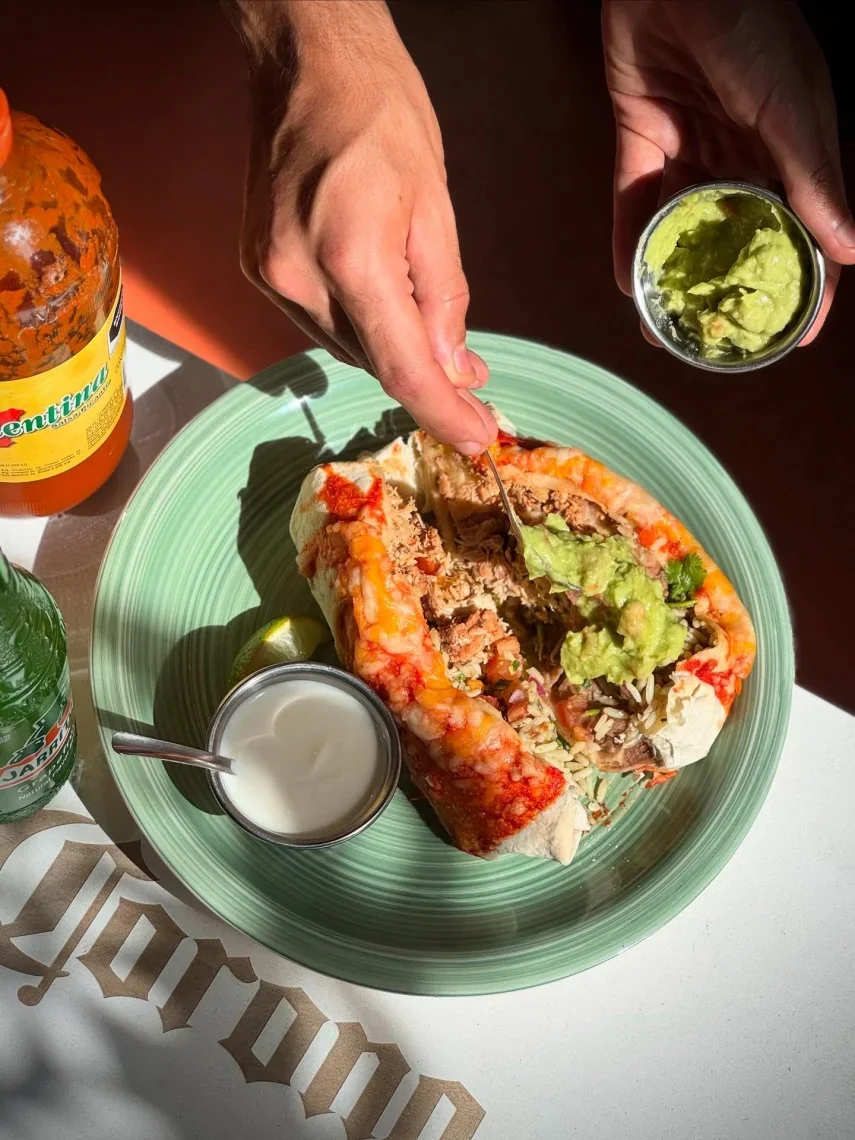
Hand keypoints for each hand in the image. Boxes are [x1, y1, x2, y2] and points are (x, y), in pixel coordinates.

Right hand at [227, 0, 495, 452]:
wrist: (305, 62)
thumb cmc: (382, 114)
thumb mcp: (437, 206)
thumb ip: (444, 299)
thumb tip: (456, 371)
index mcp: (352, 257)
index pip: (402, 368)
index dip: (442, 413)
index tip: (476, 438)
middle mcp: (299, 278)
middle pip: (372, 362)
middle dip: (425, 379)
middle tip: (472, 382)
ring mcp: (270, 276)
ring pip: (346, 347)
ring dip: (390, 349)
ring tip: (428, 326)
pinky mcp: (257, 268)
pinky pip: (319, 322)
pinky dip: (358, 324)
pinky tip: (381, 298)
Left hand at [603, 0, 854, 342]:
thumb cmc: (750, 30)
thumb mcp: (790, 109)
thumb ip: (812, 179)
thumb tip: (848, 250)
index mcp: (790, 151)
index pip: (801, 231)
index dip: (803, 284)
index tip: (794, 335)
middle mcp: (742, 156)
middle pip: (735, 237)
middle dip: (723, 289)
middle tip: (711, 339)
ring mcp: (691, 148)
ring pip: (681, 226)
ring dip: (669, 275)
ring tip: (658, 328)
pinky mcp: (642, 136)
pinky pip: (635, 200)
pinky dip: (628, 240)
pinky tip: (624, 283)